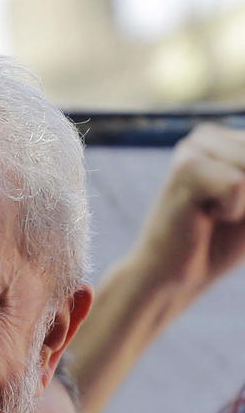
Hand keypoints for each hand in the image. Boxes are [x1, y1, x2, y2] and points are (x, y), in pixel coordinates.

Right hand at [131, 123, 244, 296]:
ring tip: (214, 213)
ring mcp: (191, 148)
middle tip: (225, 213)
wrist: (173, 276)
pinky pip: (237, 184)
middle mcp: (206, 135)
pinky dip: (231, 210)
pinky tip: (203, 215)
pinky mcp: (185, 167)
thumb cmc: (221, 243)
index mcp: (229, 138)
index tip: (239, 207)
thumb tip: (244, 178)